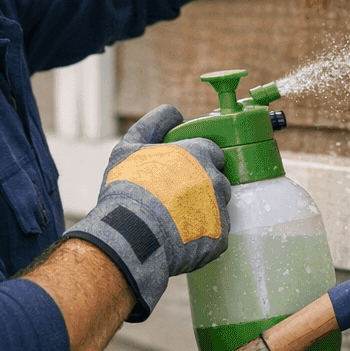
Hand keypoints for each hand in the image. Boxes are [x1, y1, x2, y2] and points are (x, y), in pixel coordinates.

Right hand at [65, 105, 230, 319]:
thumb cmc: (128, 188)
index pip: (212, 153)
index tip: (182, 173)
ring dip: (203, 212)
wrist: (131, 233)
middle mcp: (215, 179)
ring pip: (218, 207)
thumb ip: (153, 124)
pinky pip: (216, 235)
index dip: (198, 162)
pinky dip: (202, 237)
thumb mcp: (129, 146)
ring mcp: (220, 210)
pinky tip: (181, 238)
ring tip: (176, 220)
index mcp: (199, 154)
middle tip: (175, 198)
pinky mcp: (220, 238)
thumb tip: (173, 112)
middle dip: (202, 187)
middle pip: (218, 180)